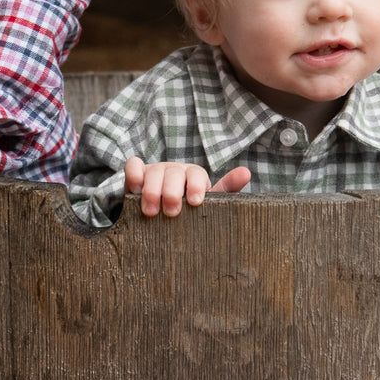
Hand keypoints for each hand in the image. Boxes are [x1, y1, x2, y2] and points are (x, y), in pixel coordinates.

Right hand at [122, 157, 251, 217]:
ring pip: (154, 171)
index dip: (196, 185)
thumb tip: (246, 172)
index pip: (196, 173)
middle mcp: (174, 170)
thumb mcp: (208, 202)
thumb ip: (226, 189)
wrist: (162, 214)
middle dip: (172, 192)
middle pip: (173, 172)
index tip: (195, 202)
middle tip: (172, 212)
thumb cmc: (189, 208)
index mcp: (193, 175)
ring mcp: (154, 170)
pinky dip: (133, 174)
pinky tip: (135, 189)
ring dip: (152, 190)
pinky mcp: (136, 174)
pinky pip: (132, 166)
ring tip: (151, 212)